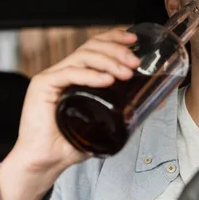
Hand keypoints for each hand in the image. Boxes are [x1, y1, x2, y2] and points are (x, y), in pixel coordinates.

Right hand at [6, 27, 141, 173]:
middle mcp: (64, 70)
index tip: (133, 40)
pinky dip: (90, 74)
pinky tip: (106, 80)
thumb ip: (125, 109)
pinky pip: (69, 73)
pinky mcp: (43, 86)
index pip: (95, 46)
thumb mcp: (105, 121)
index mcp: (77, 74)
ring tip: (125, 73)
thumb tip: (156, 102)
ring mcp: (52, 76)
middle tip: (134, 62)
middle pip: (91, 47)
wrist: (46, 162)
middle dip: (116, 50)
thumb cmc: (72, 143)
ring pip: (83, 56)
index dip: (114, 37)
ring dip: (108, 61)